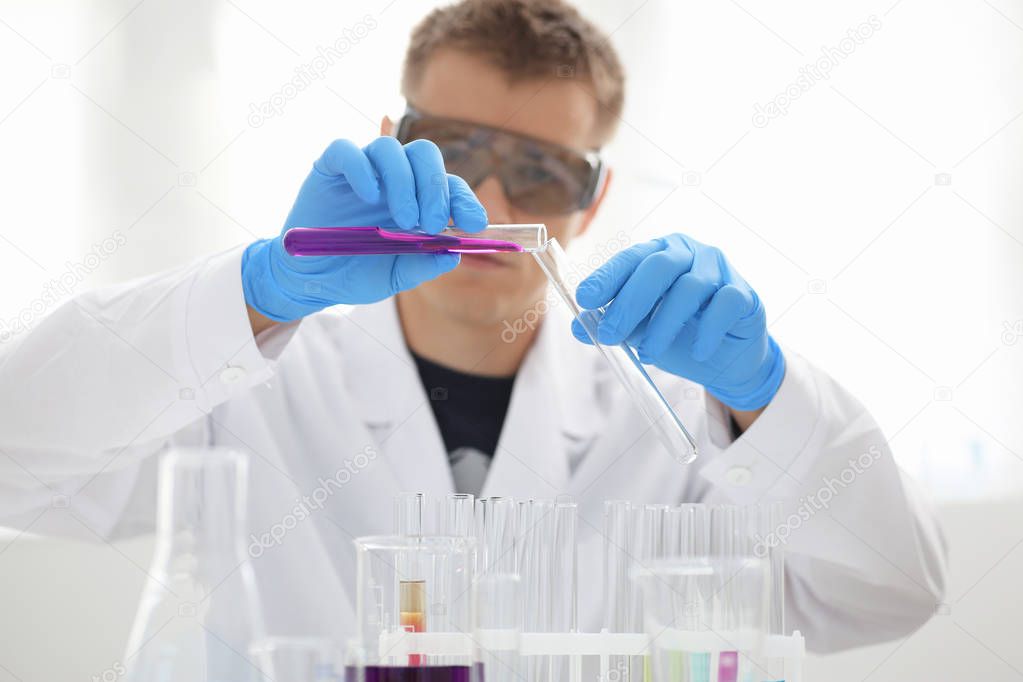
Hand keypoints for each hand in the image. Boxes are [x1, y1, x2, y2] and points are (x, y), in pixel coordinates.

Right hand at [242, 137, 486, 321]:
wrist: (311, 281)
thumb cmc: (357, 272)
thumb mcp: (396, 276)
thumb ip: (424, 264)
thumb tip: (453, 254)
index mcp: (417, 200)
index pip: (449, 185)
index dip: (464, 200)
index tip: (474, 223)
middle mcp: (393, 179)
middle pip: (424, 155)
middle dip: (435, 187)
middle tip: (431, 222)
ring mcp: (362, 170)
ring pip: (390, 148)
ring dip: (404, 181)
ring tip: (404, 220)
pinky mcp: (329, 168)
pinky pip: (347, 151)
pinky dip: (362, 169)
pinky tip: (370, 196)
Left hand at [572, 234, 784, 410]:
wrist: (726, 359)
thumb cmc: (679, 335)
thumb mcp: (639, 332)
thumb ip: (613, 325)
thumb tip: (578, 327)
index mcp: (657, 255)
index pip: (629, 259)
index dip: (606, 277)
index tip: (584, 299)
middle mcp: (688, 253)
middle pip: (658, 266)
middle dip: (630, 301)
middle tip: (610, 334)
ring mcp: (719, 270)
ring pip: (690, 287)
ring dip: (664, 324)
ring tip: (647, 355)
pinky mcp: (744, 293)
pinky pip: (725, 304)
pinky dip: (708, 330)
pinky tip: (697, 352)